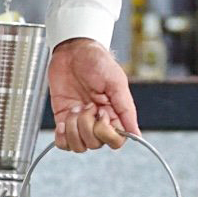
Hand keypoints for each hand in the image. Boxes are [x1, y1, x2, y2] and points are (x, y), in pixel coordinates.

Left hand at [49, 37, 137, 151]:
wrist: (73, 50)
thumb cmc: (97, 61)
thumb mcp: (116, 82)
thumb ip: (126, 109)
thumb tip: (136, 134)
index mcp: (114, 114)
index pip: (116, 141)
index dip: (106, 132)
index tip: (101, 113)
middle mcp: (98, 121)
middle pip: (95, 144)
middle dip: (87, 125)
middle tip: (86, 104)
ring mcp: (80, 123)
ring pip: (78, 146)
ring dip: (73, 130)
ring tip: (74, 109)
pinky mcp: (63, 119)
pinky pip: (62, 143)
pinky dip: (61, 137)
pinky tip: (63, 121)